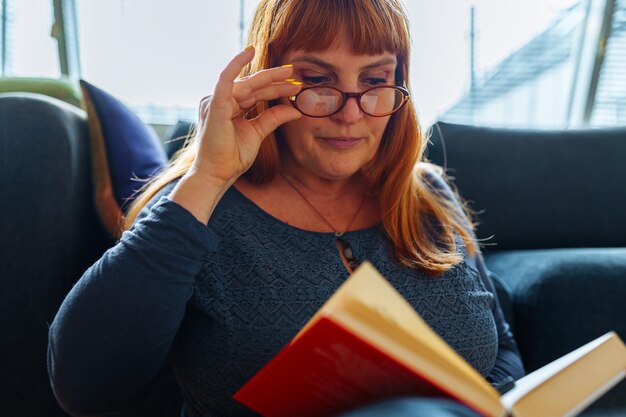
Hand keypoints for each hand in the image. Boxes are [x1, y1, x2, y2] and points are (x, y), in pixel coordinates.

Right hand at [190, 46, 301, 185]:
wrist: (218, 174)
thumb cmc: (232, 157)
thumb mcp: (257, 133)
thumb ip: (273, 118)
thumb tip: (295, 110)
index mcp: (230, 107)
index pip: (256, 93)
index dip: (276, 89)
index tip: (296, 87)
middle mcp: (222, 101)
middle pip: (253, 86)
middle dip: (275, 81)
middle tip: (296, 74)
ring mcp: (217, 101)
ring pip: (246, 83)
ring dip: (268, 77)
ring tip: (288, 73)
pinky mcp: (214, 104)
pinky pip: (225, 79)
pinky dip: (236, 65)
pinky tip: (249, 52)